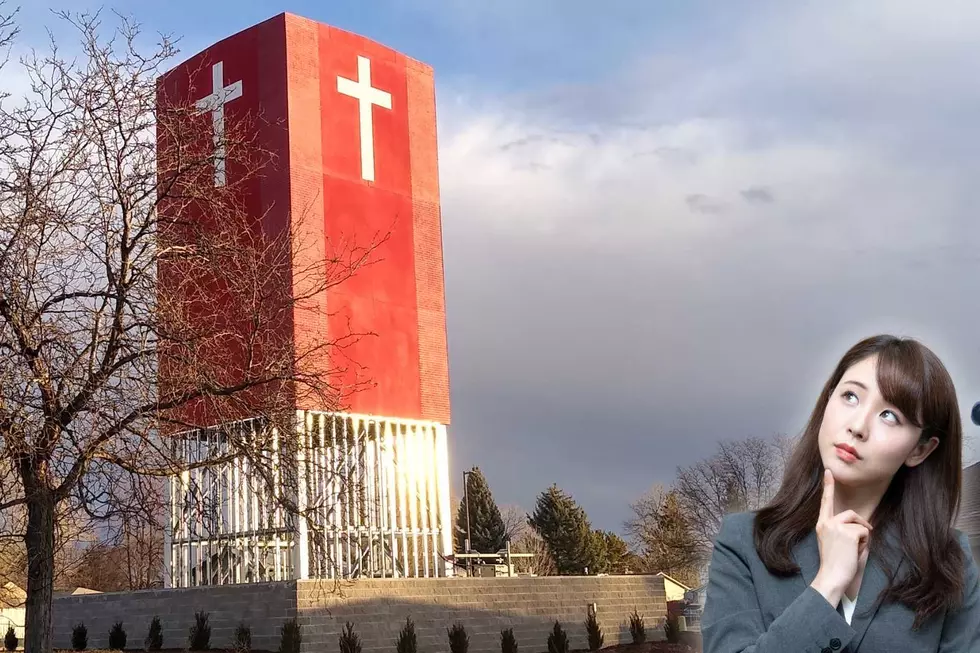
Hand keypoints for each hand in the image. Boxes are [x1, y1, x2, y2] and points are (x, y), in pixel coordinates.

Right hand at [810, 469, 872, 605]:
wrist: (831, 576)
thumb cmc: (835, 564)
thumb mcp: (834, 543)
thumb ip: (842, 531)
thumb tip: (859, 527)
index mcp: (821, 525)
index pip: (825, 502)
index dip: (828, 486)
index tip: (829, 471)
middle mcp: (826, 523)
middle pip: (850, 514)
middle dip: (860, 524)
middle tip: (861, 542)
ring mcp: (835, 526)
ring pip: (858, 524)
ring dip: (862, 538)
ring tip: (854, 551)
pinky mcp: (846, 532)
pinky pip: (864, 532)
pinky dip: (864, 543)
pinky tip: (855, 552)